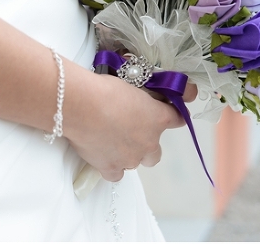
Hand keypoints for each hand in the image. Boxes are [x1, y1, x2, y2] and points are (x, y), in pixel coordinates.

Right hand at [63, 68, 185, 181]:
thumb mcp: (131, 84)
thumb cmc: (105, 89)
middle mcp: (149, 142)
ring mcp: (130, 158)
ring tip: (111, 140)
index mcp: (158, 118)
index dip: (172, 116)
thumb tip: (142, 98)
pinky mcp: (110, 167)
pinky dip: (112, 166)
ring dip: (128, 153)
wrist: (81, 105)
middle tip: (130, 131)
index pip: (177, 119)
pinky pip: (116, 174)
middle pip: (156, 152)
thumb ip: (142, 98)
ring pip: (136, 162)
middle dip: (146, 143)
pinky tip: (103, 155)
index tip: (167, 113)